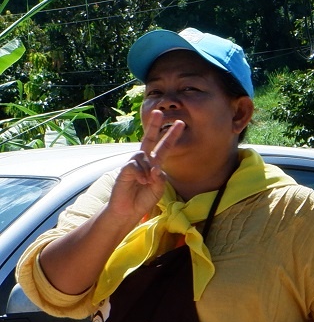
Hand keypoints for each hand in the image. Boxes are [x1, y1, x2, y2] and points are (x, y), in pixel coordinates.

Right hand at [105, 110, 183, 228]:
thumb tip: (155, 168)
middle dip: (154, 125)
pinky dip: (140, 173)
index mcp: (154, 164)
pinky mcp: (124, 169)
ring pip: (143, 155)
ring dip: (148, 169)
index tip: (180, 123)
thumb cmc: (144, 199)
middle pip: (148, 138)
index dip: (172, 136)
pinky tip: (140, 181)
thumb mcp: (158, 188)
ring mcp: (133, 163)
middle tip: (159, 111)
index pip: (164, 147)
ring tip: (147, 182)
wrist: (128, 210)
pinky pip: (134, 164)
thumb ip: (160, 178)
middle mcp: (144, 160)